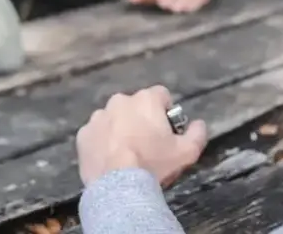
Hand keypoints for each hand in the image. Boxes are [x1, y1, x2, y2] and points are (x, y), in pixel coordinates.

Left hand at [76, 85, 208, 185]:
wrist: (117, 186)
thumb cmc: (154, 165)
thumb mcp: (187, 152)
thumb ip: (198, 133)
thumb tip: (199, 124)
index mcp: (145, 100)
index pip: (162, 96)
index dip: (166, 112)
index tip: (166, 131)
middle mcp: (120, 101)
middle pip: (136, 107)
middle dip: (142, 121)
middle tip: (147, 146)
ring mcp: (98, 117)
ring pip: (114, 119)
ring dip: (121, 130)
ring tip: (126, 155)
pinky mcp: (83, 134)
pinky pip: (97, 134)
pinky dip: (103, 143)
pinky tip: (110, 161)